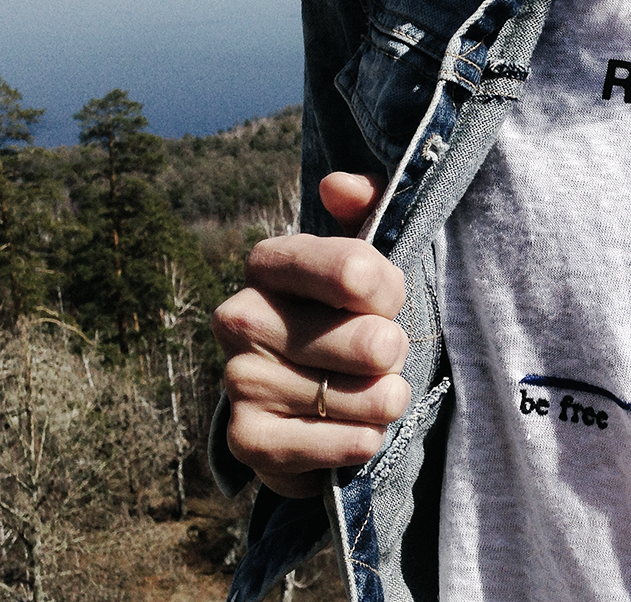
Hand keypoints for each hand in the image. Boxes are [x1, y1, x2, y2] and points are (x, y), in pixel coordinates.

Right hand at [211, 172, 409, 498]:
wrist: (318, 404)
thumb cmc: (352, 317)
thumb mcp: (368, 256)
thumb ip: (367, 204)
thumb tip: (338, 186)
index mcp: (269, 264)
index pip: (347, 267)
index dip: (386, 289)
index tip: (389, 299)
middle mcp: (240, 318)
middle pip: (362, 341)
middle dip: (392, 351)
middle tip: (385, 353)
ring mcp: (239, 380)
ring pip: (353, 396)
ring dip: (383, 399)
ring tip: (376, 392)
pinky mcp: (247, 440)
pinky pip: (324, 445)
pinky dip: (356, 441)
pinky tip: (363, 432)